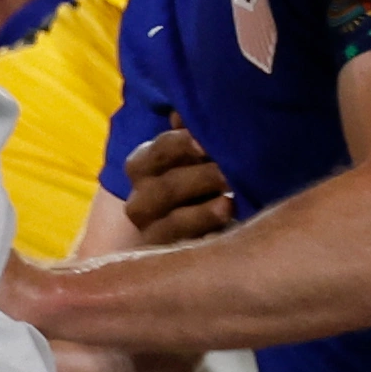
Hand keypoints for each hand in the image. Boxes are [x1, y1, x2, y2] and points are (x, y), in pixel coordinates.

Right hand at [118, 124, 234, 244]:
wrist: (198, 230)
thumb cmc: (199, 180)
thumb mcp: (195, 154)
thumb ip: (191, 132)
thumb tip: (184, 112)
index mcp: (142, 166)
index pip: (158, 151)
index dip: (181, 145)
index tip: (206, 142)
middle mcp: (140, 201)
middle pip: (165, 187)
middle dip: (200, 178)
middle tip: (230, 172)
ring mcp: (152, 233)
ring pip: (172, 223)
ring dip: (203, 212)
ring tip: (230, 202)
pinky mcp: (168, 259)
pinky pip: (184, 252)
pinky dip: (206, 239)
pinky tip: (226, 229)